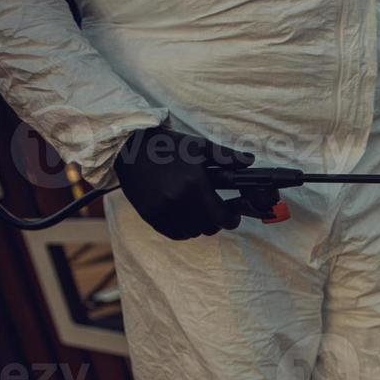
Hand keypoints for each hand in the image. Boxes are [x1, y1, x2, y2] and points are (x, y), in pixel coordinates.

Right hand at [114, 127, 255, 239]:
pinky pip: (175, 234)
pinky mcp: (150, 215)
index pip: (222, 217)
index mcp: (194, 183)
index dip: (232, 219)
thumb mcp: (198, 146)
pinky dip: (184, 230)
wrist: (129, 148)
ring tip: (201, 213)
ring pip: (193, 232)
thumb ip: (226, 156)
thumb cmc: (167, 145)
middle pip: (209, 227)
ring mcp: (162, 210)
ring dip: (200, 226)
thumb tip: (250, 160)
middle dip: (217, 222)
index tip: (233, 216)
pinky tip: (185, 217)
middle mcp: (178, 200)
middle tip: (217, 212)